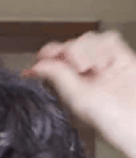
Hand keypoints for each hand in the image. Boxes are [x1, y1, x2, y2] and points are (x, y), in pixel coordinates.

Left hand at [22, 30, 135, 156]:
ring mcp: (103, 65)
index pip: (54, 61)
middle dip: (71, 53)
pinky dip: (104, 46)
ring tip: (94, 68)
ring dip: (88, 50)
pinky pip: (109, 38)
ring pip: (88, 39)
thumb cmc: (111, 119)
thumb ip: (58, 78)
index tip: (42, 56)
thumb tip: (36, 67)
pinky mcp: (122, 57)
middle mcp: (85, 74)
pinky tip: (105, 62)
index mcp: (70, 85)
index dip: (48, 54)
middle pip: (70, 46)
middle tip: (80, 69)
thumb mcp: (77, 98)